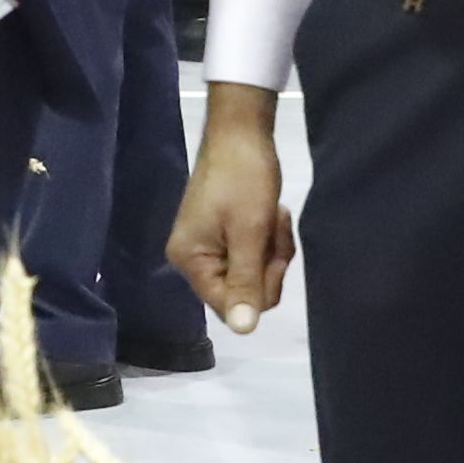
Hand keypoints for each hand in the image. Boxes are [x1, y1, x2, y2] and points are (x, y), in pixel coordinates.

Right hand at [172, 87, 296, 330]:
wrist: (242, 130)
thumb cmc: (244, 178)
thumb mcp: (250, 232)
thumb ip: (246, 282)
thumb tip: (243, 331)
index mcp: (190, 260)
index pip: (228, 305)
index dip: (258, 287)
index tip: (269, 252)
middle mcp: (194, 259)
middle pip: (243, 292)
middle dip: (267, 264)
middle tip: (273, 227)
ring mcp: (209, 247)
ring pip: (254, 274)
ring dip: (272, 249)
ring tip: (273, 216)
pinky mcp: (225, 235)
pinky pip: (253, 256)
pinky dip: (269, 239)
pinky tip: (272, 213)